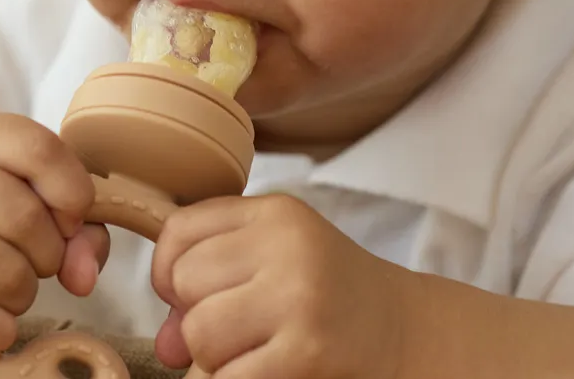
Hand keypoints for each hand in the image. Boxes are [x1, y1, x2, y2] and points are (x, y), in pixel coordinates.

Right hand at [0, 109, 108, 352]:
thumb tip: (83, 277)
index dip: (73, 195)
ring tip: (9, 287)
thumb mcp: (26, 191)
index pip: (40, 150)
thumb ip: (78, 226)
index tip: (70, 221)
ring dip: (23, 294)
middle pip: (24, 219)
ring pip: (0, 273)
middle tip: (35, 262)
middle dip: (49, 255)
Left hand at [150, 194, 410, 378]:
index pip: (178, 230)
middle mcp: (290, 246)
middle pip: (186, 283)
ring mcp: (300, 298)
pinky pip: (226, 378)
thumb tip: (167, 346)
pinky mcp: (307, 351)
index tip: (197, 296)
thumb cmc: (326, 299)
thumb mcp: (274, 265)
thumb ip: (209, 288)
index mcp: (277, 212)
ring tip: (258, 353)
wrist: (406, 333)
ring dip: (216, 359)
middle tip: (242, 330)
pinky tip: (268, 373)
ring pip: (200, 334)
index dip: (171, 273)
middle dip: (198, 319)